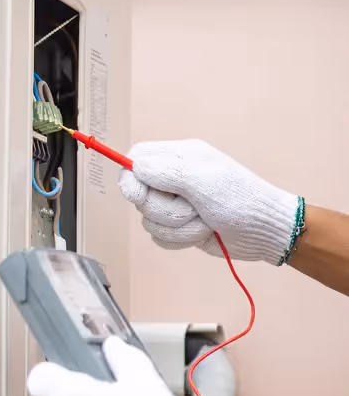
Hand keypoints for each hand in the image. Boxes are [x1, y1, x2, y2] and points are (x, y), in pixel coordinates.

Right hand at [118, 139, 300, 264]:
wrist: (264, 232)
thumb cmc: (241, 201)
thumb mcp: (202, 180)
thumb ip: (164, 171)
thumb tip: (134, 167)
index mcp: (180, 157)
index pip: (137, 158)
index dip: (130, 177)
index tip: (137, 194)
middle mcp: (174, 179)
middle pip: (140, 195)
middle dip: (165, 209)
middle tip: (192, 207)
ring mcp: (176, 204)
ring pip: (149, 219)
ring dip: (178, 226)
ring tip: (204, 219)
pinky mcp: (179, 227)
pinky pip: (159, 237)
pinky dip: (181, 239)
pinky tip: (203, 232)